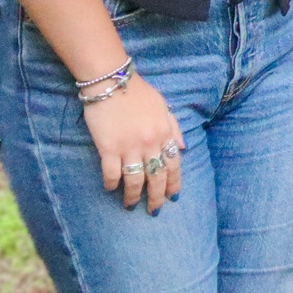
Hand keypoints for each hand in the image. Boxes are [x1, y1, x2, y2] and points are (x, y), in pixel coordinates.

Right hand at [83, 76, 185, 211]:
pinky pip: (112, 173)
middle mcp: (150, 143)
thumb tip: (183, 148)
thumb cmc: (138, 92)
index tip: (173, 196)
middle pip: (157, 177)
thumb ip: (174, 127)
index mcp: (165, 132)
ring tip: (130, 205)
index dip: (174, 183)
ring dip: (133, 196)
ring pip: (135, 180)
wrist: (111, 81)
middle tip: (154, 210)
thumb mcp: (163, 106)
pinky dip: (112, 184)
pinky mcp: (108, 148)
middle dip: (156, 197)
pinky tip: (111, 189)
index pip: (174, 164)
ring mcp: (129, 146)